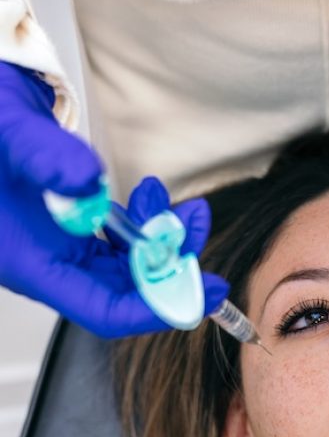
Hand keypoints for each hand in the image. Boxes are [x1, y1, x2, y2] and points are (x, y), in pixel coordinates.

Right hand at [0, 62, 227, 335]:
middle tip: (196, 229)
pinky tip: (152, 196)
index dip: (155, 310)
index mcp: (27, 261)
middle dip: (171, 267)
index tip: (201, 292)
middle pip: (125, 291)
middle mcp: (47, 262)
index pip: (103, 311)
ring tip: (182, 206)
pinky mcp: (71, 227)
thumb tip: (88, 178)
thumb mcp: (5, 126)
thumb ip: (43, 154)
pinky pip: (119, 242)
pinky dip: (145, 224)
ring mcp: (60, 246)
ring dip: (164, 241)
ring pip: (128, 265)